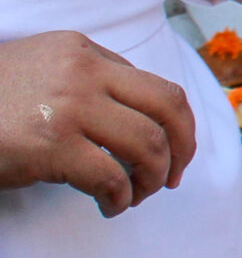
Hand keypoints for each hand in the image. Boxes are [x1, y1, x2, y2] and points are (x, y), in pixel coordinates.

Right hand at [0, 32, 197, 216]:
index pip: (157, 86)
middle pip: (168, 109)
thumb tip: (141, 119)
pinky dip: (120, 198)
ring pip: (148, 145)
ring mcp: (69, 107)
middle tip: (173, 179)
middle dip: (183, 149)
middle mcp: (83, 72)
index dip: (178, 126)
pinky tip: (110, 206)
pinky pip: (111, 178)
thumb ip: (90, 81)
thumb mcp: (43, 71)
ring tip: (136, 196)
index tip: (176, 152)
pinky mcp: (51, 145)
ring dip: (152, 179)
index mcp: (84, 51)